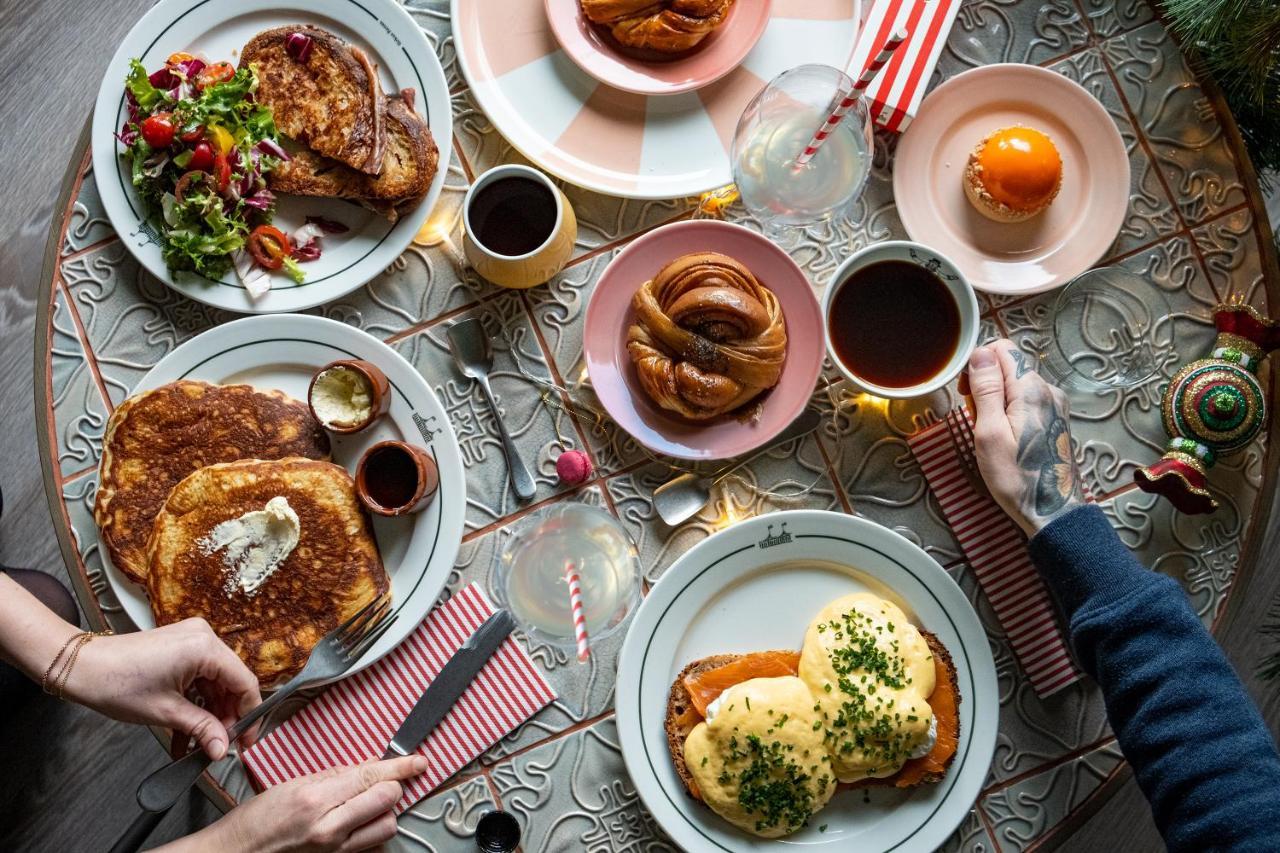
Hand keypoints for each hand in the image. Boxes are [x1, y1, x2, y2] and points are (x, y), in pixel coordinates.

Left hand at [65, 618, 259, 759]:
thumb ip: (202, 729)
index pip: (244, 682)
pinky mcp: (180, 648)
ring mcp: (191, 641)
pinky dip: (195, 702)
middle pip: (231, 682)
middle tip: (220, 744)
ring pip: (215, 683)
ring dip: (209, 713)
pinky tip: (187, 730)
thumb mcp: (166, 713)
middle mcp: (203, 638)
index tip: (246, 740)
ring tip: (200, 742)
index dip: (249, 714)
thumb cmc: (116, 682)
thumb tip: (222, 749)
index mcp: (204, 647)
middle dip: (226, 716)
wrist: (82, 668)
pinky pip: (199, 677)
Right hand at [166, 756, 426, 852]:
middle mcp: (329, 827)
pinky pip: (370, 844)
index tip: (418, 760)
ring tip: (370, 801)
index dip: (401, 766)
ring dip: (386, 810)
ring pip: (386, 825)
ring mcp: (334, 849)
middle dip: (393, 785)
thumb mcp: (293, 784)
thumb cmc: (257, 819)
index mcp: (316, 799)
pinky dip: (374, 828)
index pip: (372, 777)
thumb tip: (368, 765)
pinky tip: (361, 819)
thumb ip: (335, 775)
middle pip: (387, 800)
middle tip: (389, 778)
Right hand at [967, 339, 1084, 536]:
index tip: (966, 393)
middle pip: (1009, 366)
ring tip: (990, 431)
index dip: (978, 365)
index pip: (1003, 349)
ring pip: (1016, 384)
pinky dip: (1010, 411)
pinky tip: (1005, 436)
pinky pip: (1026, 401)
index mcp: (1032, 389)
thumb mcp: (989, 432)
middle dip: (985, 384)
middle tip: (975, 417)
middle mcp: (1049, 390)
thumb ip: (986, 389)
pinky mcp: (1055, 419)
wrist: (1051, 510)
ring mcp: (1055, 405)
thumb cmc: (1016, 476)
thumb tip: (980, 353)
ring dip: (996, 400)